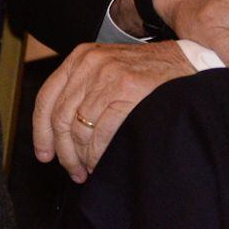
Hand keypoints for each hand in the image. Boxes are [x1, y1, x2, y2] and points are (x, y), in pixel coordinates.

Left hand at [32, 42, 194, 182]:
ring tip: (89, 169)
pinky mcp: (125, 89)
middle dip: (64, 151)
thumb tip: (61, 133)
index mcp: (80, 58)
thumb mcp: (109, 70)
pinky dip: (98, 154)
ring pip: (79, 129)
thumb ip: (84, 90)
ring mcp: (107, 76)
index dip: (41, 132)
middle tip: (72, 170)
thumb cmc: (149, 73)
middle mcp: (89, 64)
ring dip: (82, 156)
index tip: (44, 154)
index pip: (46, 98)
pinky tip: (102, 163)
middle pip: (60, 118)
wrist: (187, 63)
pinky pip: (101, 133)